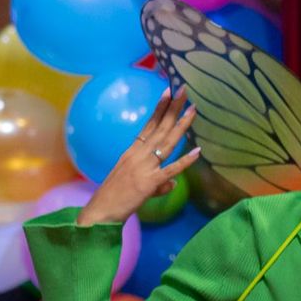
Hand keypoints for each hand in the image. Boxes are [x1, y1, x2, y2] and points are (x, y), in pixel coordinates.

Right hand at [77, 85, 201, 225]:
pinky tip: (198, 152)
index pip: (149, 125)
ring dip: (181, 125)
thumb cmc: (116, 198)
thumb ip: (158, 182)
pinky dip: (185, 161)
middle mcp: (139, 155)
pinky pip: (171, 169)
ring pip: (167, 142)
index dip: (160, 109)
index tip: (168, 92)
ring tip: (192, 109)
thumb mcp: (138, 185)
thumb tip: (172, 182)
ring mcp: (144, 167)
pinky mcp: (150, 182)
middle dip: (173, 108)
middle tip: (184, 89)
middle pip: (160, 127)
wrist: (102, 211)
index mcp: (133, 152)